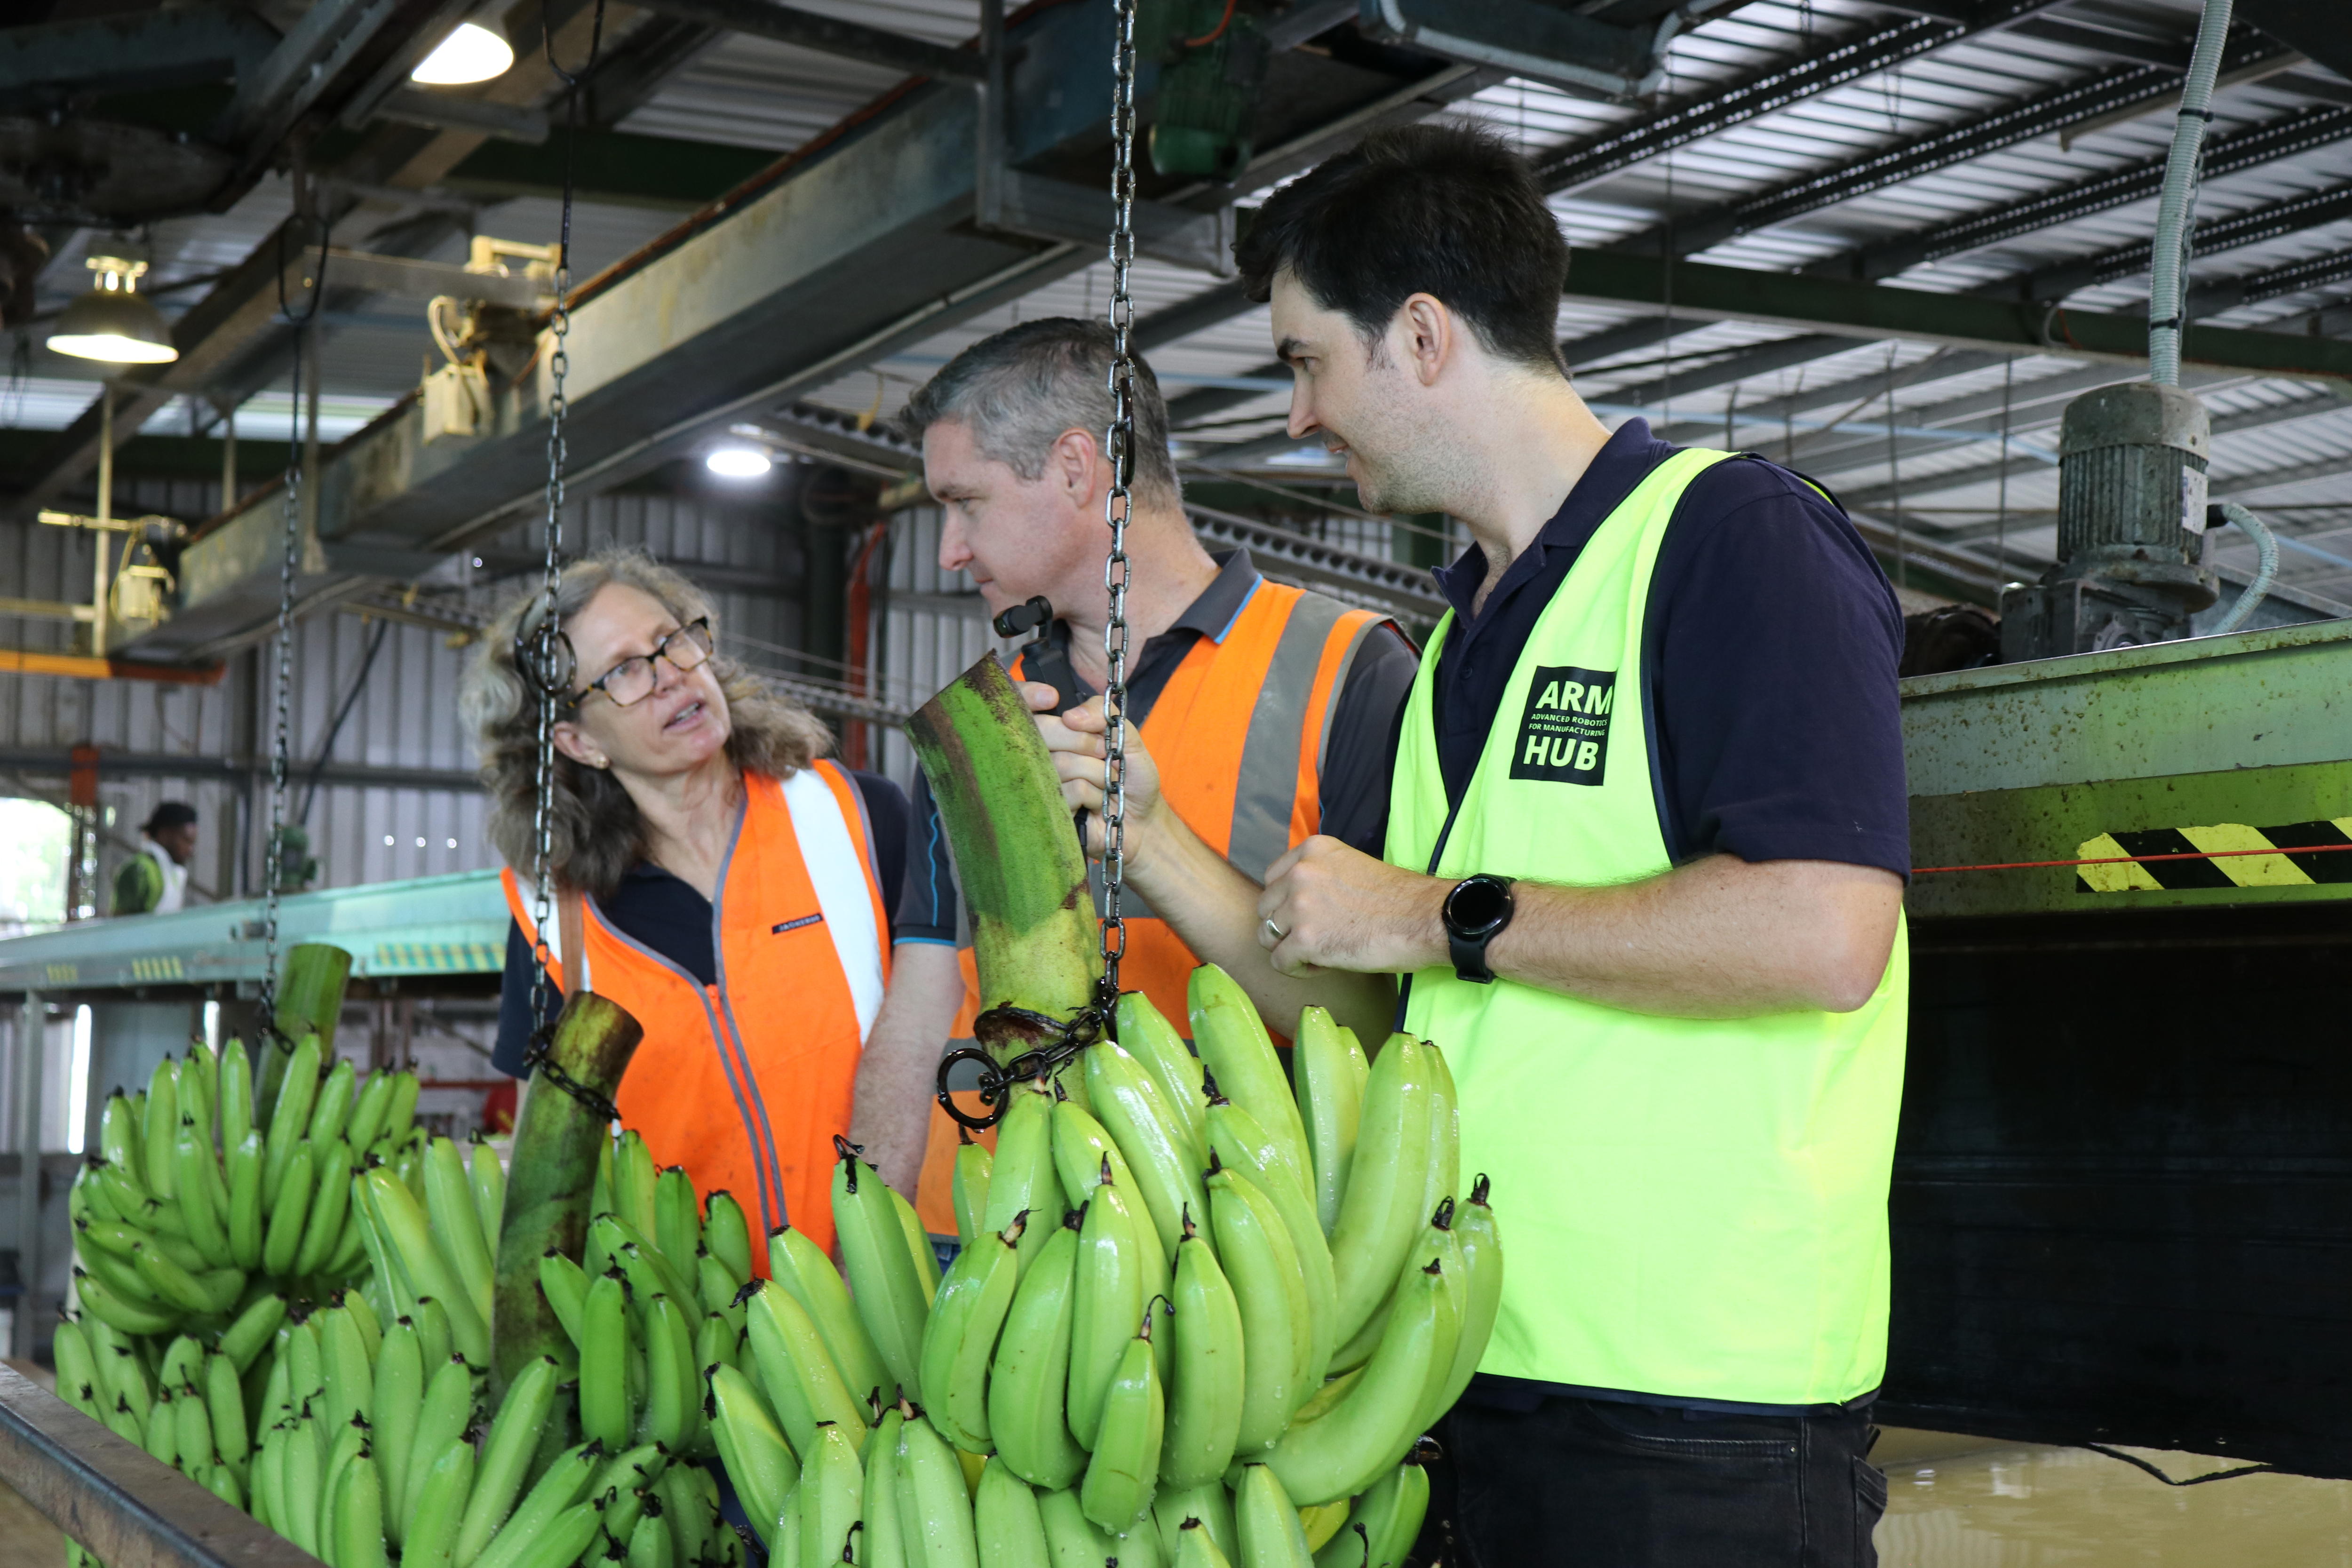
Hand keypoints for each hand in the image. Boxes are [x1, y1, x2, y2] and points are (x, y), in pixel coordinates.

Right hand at [1022, 683, 1174, 870]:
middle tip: (1106, 754)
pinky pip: (1071, 790)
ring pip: (1062, 763)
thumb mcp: (1128, 738)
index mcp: (1056, 732)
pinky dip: (1095, 795)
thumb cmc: (1131, 778)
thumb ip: (1103, 714)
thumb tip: (1069, 716)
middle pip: (1044, 731)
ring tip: (1105, 785)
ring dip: (1097, 773)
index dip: (1029, 695)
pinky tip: (1096, 804)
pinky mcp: (1050, 811)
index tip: (1049, 697)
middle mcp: (1042, 755)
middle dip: (1086, 741)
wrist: (1142, 820)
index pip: (1026, 705)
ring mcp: (1042, 784)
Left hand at [1257, 836, 1449, 978]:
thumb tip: (1294, 900)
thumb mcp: (1351, 867)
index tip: (1310, 916)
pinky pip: (1280, 962)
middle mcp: (1300, 873)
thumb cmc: (1397, 899)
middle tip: (1315, 939)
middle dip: (1285, 928)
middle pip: (1265, 909)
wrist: (1424, 919)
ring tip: (1319, 954)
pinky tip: (1323, 967)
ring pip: (1267, 936)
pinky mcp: (1306, 939)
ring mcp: (1300, 905)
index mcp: (1312, 850)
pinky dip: (1297, 970)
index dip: (1286, 903)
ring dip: (1290, 949)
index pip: (1272, 879)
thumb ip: (1319, 875)